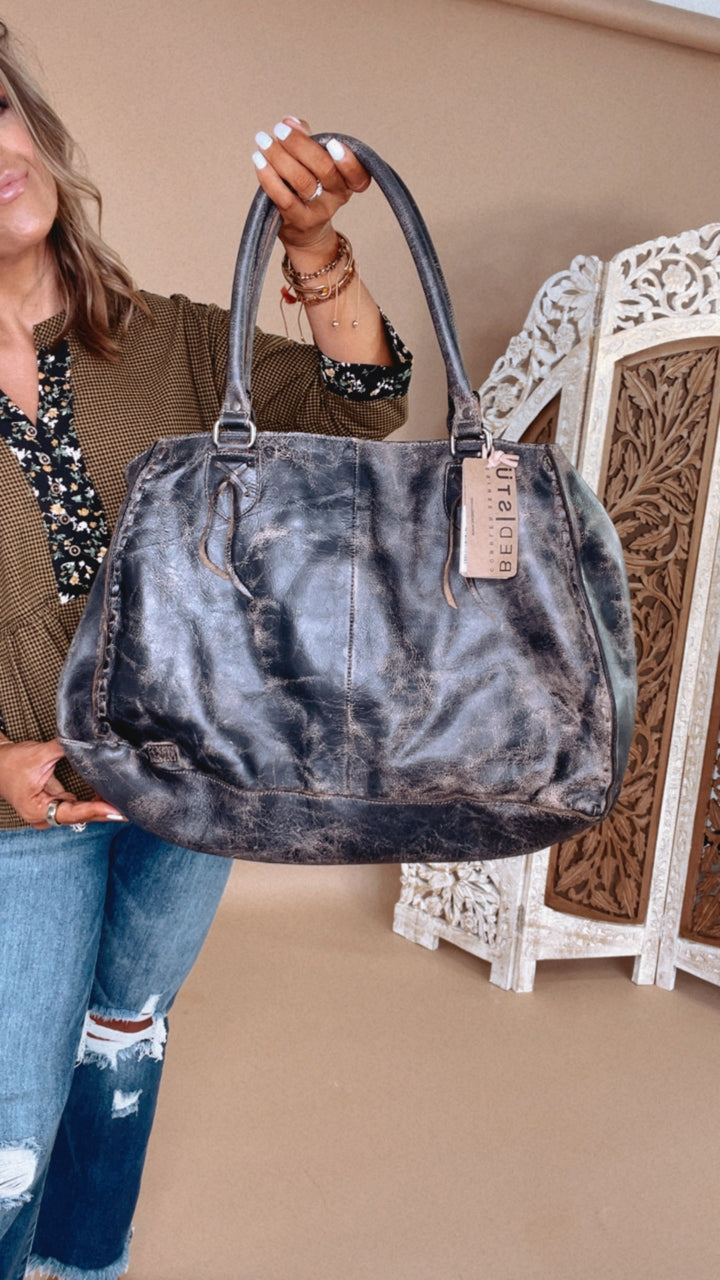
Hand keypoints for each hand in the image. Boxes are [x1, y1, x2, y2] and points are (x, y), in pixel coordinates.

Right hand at [0, 737, 124, 828]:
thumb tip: (89, 742)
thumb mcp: (39, 754)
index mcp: (37, 810)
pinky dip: (91, 800)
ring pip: (80, 813)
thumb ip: (65, 748)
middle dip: (104, 811)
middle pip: (79, 816)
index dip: (95, 811)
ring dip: (99, 806)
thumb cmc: (11, 762)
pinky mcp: (53, 805)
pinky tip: (108, 794)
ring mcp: (48, 813)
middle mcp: (43, 817)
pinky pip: (76, 806)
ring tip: (125, 800)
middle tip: (131, 808)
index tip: (116, 811)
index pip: (72, 813)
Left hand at [252, 117, 369, 255]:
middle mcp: (336, 197)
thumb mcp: (313, 164)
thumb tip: (290, 122)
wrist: (304, 232)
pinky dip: (269, 177)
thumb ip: (306, 139)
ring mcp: (318, 211)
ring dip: (279, 157)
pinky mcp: (298, 221)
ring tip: (263, 141)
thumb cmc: (309, 189)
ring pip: (302, 181)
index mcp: (346, 181)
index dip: (349, 161)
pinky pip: (283, 198)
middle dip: (300, 145)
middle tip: (280, 130)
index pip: (358, 175)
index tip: (334, 143)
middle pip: (325, 169)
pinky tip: (259, 160)